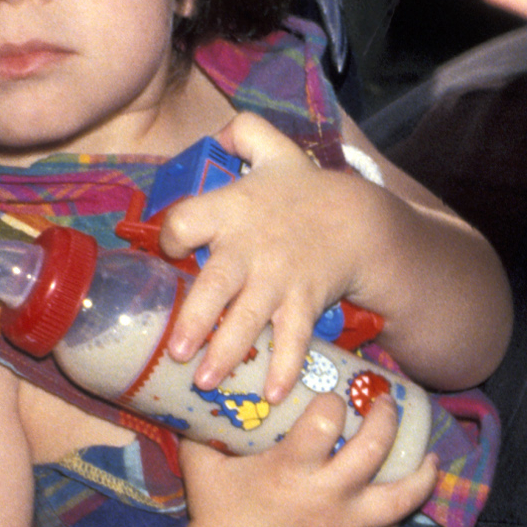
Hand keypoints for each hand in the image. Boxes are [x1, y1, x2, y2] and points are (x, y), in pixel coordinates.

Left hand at [160, 112, 382, 398]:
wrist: (357, 219)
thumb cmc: (302, 190)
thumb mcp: (275, 150)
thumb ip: (244, 133)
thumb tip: (216, 132)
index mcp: (233, 208)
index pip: (188, 219)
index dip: (174, 234)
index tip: (169, 249)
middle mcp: (251, 247)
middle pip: (217, 282)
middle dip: (197, 317)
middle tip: (177, 349)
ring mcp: (279, 278)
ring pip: (249, 318)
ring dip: (228, 351)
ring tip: (206, 380)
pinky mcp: (304, 302)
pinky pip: (293, 338)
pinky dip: (285, 367)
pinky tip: (271, 394)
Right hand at [180, 392, 437, 526]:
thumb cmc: (213, 515)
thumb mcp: (203, 462)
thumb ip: (209, 422)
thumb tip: (214, 381)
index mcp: (291, 470)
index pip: (329, 418)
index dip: (334, 398)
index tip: (332, 391)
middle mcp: (326, 496)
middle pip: (376, 446)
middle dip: (386, 415)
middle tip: (385, 399)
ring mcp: (345, 526)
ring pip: (404, 496)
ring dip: (421, 470)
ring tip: (428, 453)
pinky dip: (404, 507)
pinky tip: (408, 489)